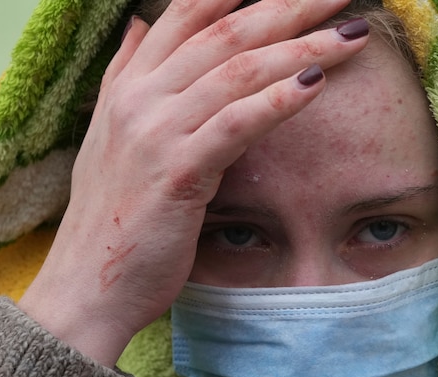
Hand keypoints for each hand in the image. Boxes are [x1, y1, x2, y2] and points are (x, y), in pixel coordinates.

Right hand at [18, 0, 369, 366]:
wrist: (87, 288)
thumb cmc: (112, 220)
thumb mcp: (110, 137)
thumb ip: (125, 76)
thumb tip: (140, 24)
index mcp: (128, 87)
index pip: (186, 14)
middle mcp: (139, 99)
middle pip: (224, 33)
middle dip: (287, 8)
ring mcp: (155, 133)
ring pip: (237, 72)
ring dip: (300, 47)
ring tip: (349, 36)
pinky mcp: (176, 173)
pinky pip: (235, 124)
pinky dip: (278, 100)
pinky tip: (317, 82)